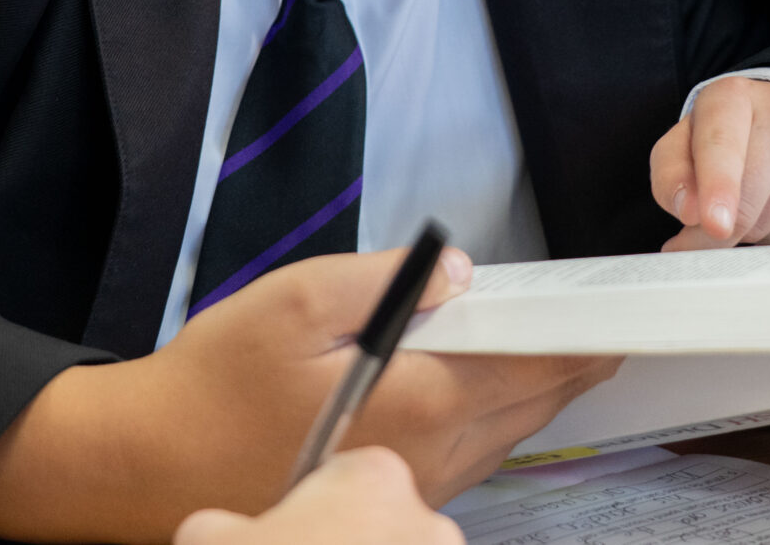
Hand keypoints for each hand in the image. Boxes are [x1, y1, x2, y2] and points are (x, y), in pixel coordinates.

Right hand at [0, 246, 616, 542]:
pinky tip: (498, 381)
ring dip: (541, 387)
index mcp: (418, 401)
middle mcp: (432, 455)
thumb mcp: (292, 302)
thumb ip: (386, 279)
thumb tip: (461, 271)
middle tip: (611, 314)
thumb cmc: (215, 379)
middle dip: (575, 358)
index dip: (582, 331)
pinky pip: (474, 453)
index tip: (621, 302)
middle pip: (534, 402)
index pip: (532, 363)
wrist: (148, 465)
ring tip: (569, 340)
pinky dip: (501, 413)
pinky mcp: (390, 497)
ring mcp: (416, 486)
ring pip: (509, 433)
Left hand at [649, 75, 769, 250]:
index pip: (722, 145)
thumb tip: (689, 213)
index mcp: (732, 95)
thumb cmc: (721, 141)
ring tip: (751, 198)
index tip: (714, 223)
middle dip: (721, 230)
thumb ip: (672, 178)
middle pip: (748, 199)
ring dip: (750, 229)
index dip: (717, 187)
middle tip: (711, 225)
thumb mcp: (681, 148)